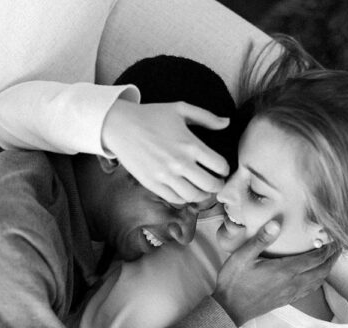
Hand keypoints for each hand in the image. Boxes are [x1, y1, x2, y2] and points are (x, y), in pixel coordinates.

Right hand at [102, 99, 229, 203]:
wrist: (120, 125)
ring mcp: (165, 176)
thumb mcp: (180, 109)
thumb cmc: (151, 115)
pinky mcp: (152, 184)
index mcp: (190, 144)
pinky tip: (185, 190)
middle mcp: (180, 163)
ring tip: (202, 189)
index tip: (222, 169)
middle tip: (216, 182)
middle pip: (210, 185)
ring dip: (202, 195)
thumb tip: (227, 123)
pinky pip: (175, 199)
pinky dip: (184, 198)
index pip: (220, 166)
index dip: (225, 169)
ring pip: (194, 196)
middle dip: (218, 186)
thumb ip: (206, 117)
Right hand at [212, 221, 336, 325]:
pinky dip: (318, 281)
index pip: (314, 258)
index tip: (335, 237)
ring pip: (318, 281)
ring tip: (331, 258)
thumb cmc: (234, 282)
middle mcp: (292, 282)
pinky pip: (310, 290)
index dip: (327, 248)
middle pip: (321, 270)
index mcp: (284, 270)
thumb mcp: (242, 257)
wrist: (230, 309)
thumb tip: (276, 224)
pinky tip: (316, 277)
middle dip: (332, 258)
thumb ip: (260, 240)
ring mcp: (290, 293)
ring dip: (327, 269)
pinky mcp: (286, 299)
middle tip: (339, 246)